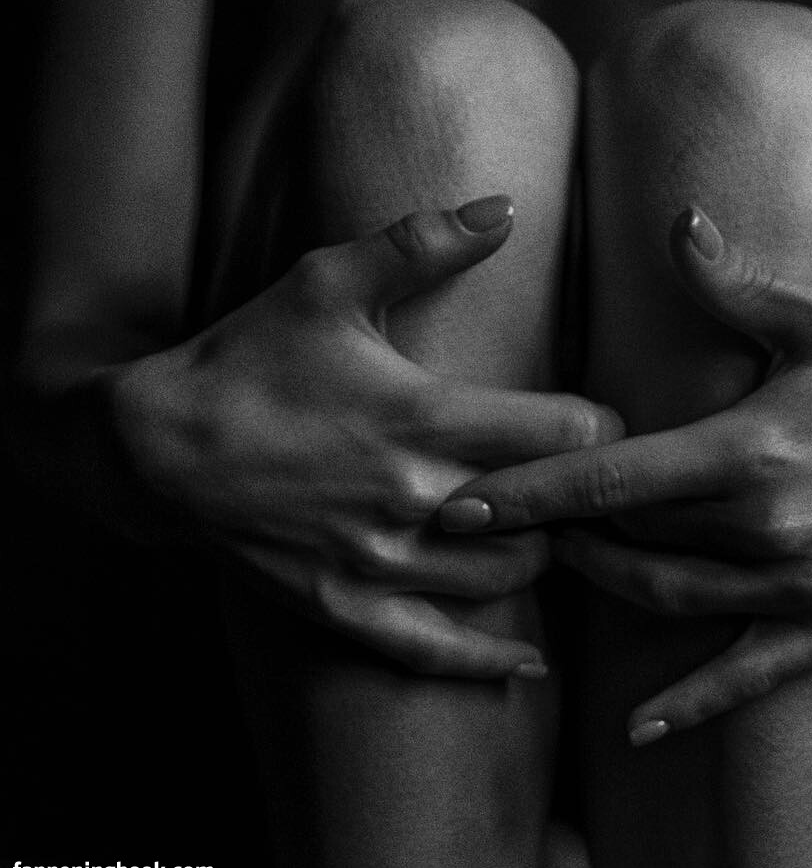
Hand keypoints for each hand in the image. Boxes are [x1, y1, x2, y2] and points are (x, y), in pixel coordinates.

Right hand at [105, 197, 620, 677]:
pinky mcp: (347, 608)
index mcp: (423, 416)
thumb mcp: (327, 284)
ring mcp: (381, 561)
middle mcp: (415, 497)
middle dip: (579, 498)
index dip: (601, 427)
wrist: (152, 449)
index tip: (604, 420)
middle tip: (589, 484)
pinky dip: (489, 663)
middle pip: (552, 513)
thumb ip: (421, 243)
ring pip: (509, 580)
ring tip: (546, 531)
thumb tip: (505, 205)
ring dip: (540, 556)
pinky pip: (436, 651)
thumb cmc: (249, 358)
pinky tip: (527, 663)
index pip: (567, 433)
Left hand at [438, 207, 811, 735]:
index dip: (529, 494)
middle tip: (503, 528)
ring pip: (670, 601)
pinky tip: (636, 729)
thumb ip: (736, 283)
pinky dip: (689, 705)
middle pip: (631, 542)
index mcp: (753, 449)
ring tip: (562, 567)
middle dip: (558, 536)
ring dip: (606, 587)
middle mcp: (769, 528)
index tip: (458, 505)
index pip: (612, 478)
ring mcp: (801, 586)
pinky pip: (747, 676)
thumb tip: (676, 221)